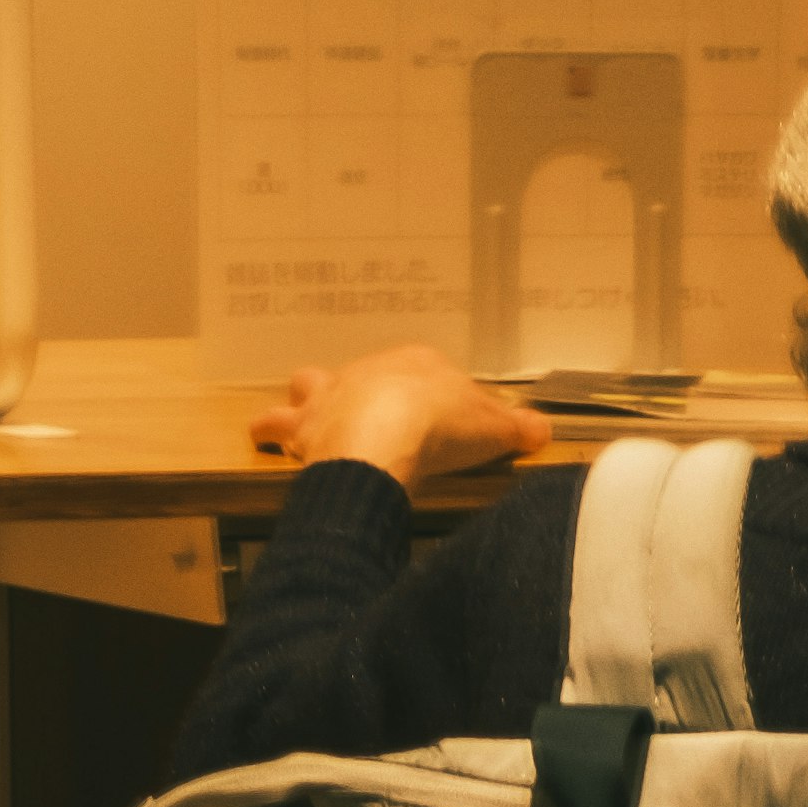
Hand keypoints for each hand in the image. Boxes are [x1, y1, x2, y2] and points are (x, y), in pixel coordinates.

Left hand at [253, 344, 548, 482]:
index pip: (424, 376)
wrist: (389, 432)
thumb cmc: (444, 424)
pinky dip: (271, 433)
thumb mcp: (496, 427)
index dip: (431, 399)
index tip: (439, 423)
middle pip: (362, 375)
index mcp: (416, 364)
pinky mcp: (305, 427)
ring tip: (293, 423)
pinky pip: (277, 426)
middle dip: (362, 394)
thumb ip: (518, 427)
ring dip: (298, 406)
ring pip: (306, 387)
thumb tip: (543, 431)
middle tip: (363, 416)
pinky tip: (264, 441)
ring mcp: (331, 397)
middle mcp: (367, 372)